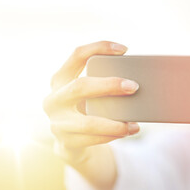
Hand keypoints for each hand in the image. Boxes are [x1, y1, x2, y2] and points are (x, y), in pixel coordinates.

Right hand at [43, 41, 139, 163]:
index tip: (124, 49)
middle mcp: (54, 99)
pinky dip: (112, 136)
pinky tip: (127, 132)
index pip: (77, 55)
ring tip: (135, 123)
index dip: (99, 47)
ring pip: (88, 122)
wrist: (70, 141)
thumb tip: (135, 80)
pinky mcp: (66, 142)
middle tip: (134, 86)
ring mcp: (57, 122)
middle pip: (80, 86)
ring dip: (115, 123)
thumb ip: (102, 83)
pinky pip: (93, 139)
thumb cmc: (86, 108)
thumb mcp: (88, 93)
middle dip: (109, 85)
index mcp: (60, 79)